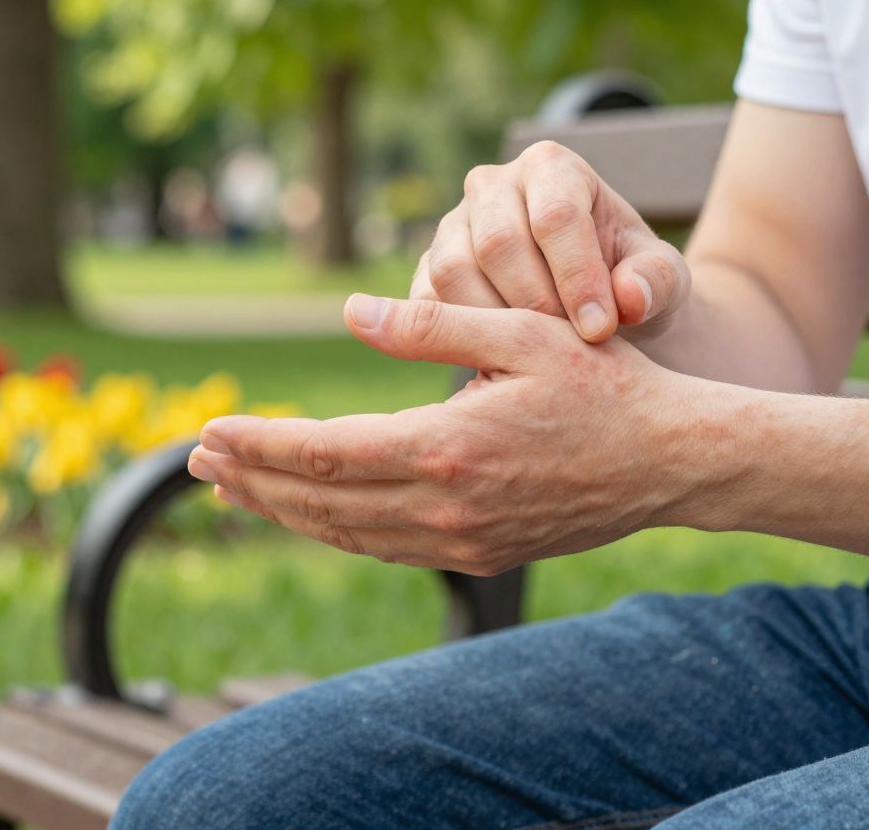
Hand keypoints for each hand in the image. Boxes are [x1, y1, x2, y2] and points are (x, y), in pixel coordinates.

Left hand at [187, 294, 745, 574]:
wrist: (671, 462)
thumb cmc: (603, 385)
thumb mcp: (520, 335)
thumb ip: (429, 326)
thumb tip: (348, 314)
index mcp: (449, 446)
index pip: (325, 450)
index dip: (260, 445)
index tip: (209, 432)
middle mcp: (447, 506)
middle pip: (322, 500)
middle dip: (253, 481)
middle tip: (197, 461)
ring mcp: (463, 540)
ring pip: (348, 532)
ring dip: (286, 509)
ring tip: (235, 487)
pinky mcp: (479, 554)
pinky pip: (386, 547)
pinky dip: (336, 527)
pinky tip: (311, 509)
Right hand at [413, 140, 690, 344]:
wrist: (595, 306)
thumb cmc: (629, 281)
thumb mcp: (662, 280)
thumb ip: (656, 282)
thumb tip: (629, 298)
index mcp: (552, 168)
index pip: (555, 215)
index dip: (577, 276)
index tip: (600, 329)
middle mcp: (492, 186)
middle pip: (498, 242)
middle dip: (536, 303)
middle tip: (569, 347)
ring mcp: (453, 225)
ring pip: (454, 271)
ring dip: (495, 322)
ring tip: (538, 354)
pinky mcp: (429, 268)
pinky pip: (428, 302)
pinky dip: (460, 335)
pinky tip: (501, 360)